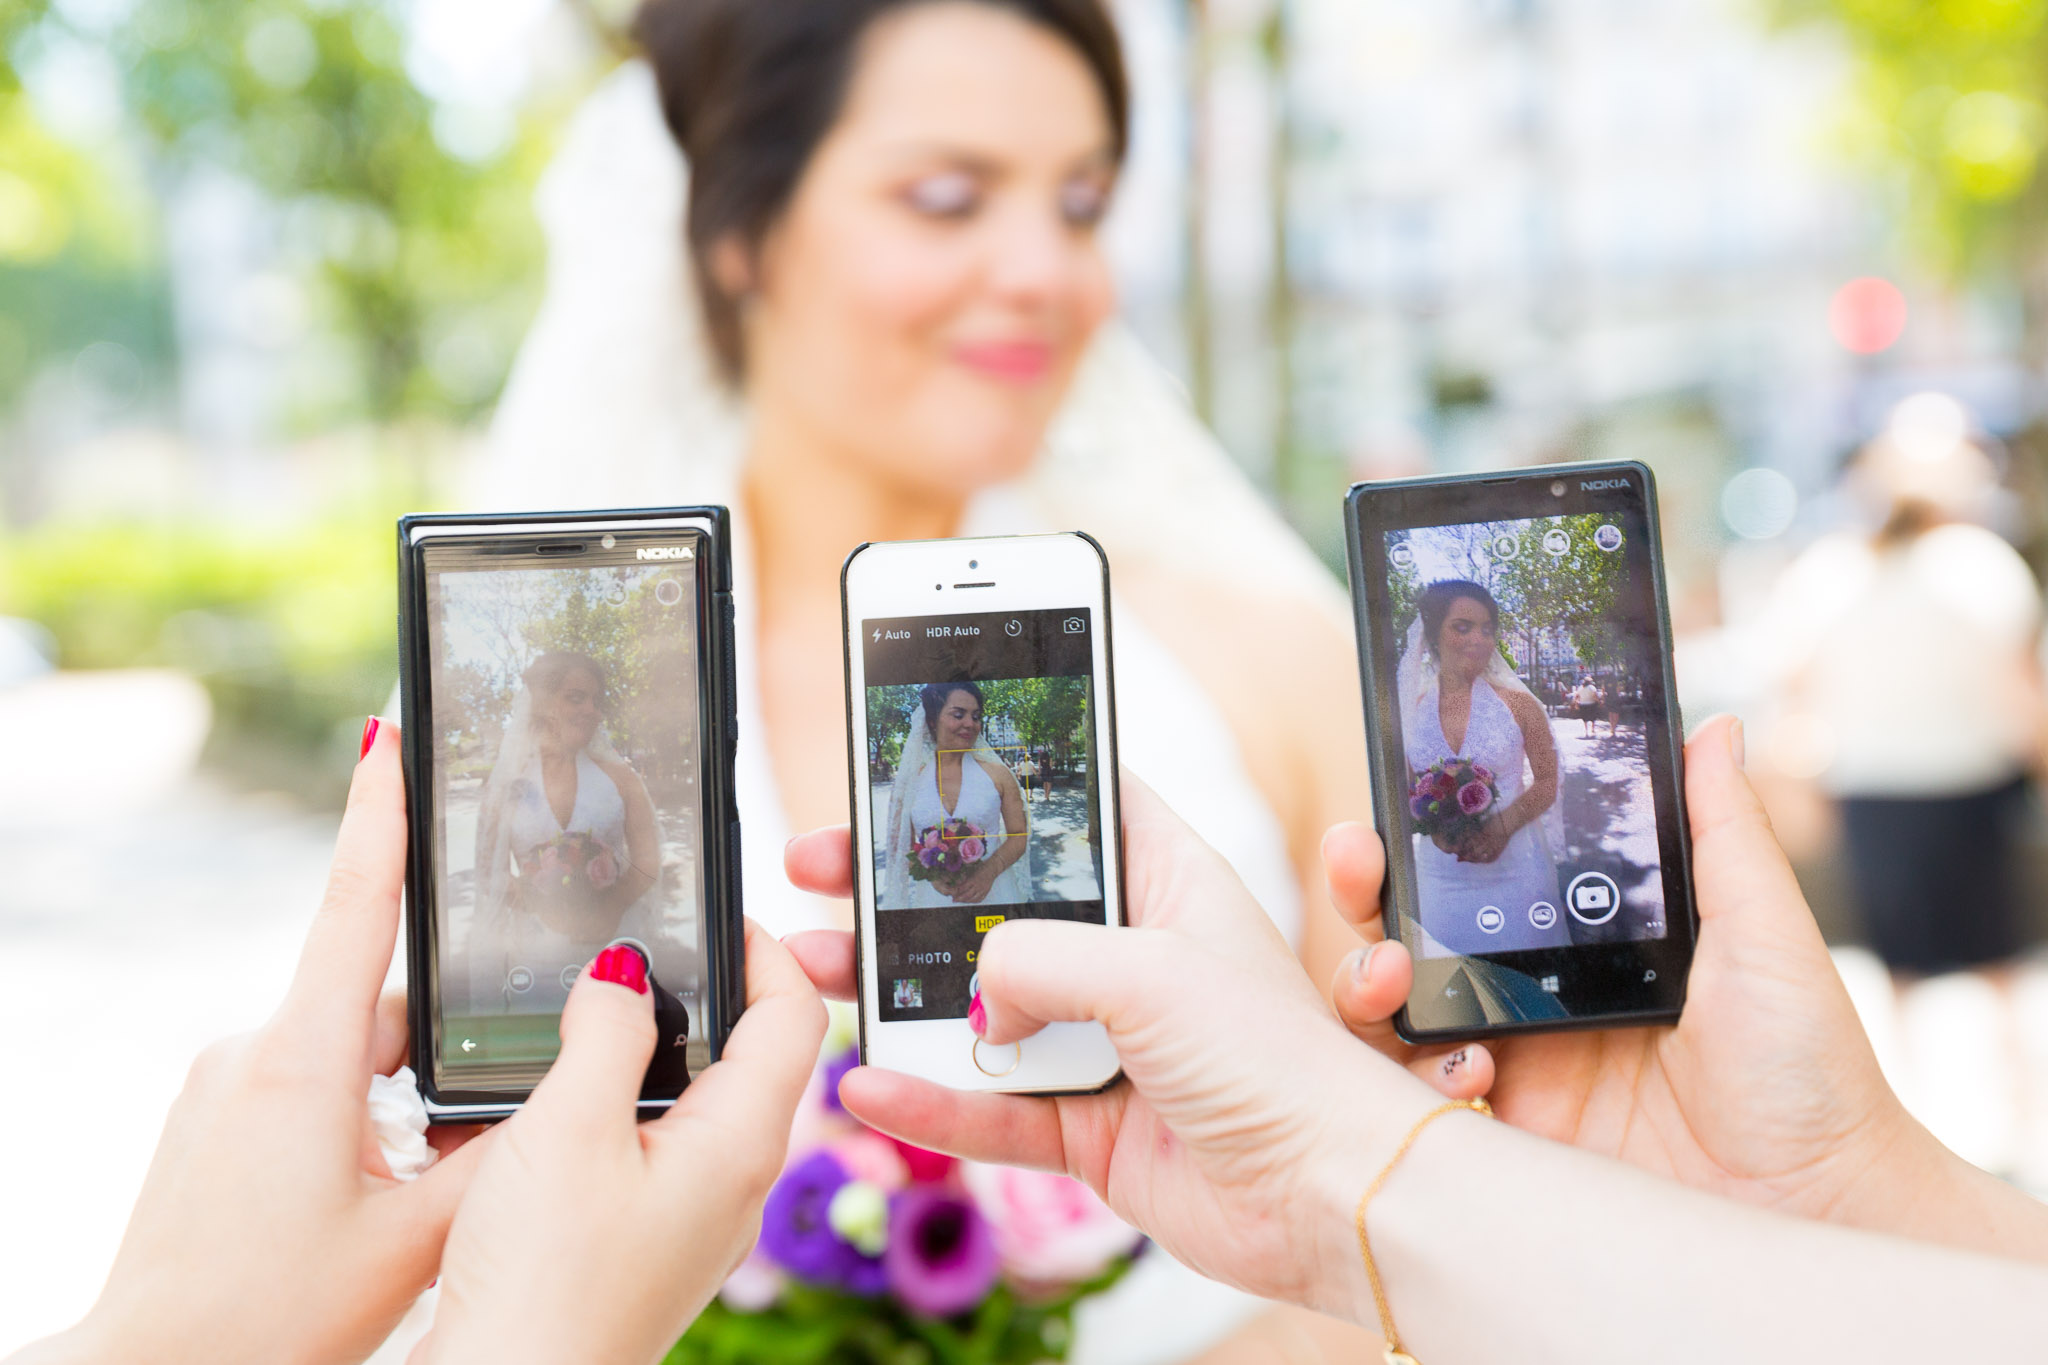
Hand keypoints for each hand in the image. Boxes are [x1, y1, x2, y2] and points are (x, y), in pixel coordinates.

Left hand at [14, 722, 489, 1364]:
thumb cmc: (268, 1321)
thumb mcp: (415, 1240)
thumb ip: (499, 1153)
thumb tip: (560, 1097)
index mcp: (303, 1063)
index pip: (353, 904)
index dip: (380, 809)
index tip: (390, 727)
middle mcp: (253, 1052)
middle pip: (379, 1002)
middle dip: (438, 1048)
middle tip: (460, 1130)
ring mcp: (224, 1082)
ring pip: (349, 1051)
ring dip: (394, 1098)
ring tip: (398, 1196)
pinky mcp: (211, 1116)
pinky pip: (306, 1083)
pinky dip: (352, 1119)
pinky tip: (357, 1198)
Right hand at [417, 924, 825, 1364]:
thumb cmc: (544, 1286)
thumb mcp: (569, 1131)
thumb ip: (604, 1034)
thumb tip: (623, 970)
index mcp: (741, 1145)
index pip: (794, 1016)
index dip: (766, 947)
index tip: (715, 904)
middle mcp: (734, 1181)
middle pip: (752, 1053)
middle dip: (710, 986)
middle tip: (651, 937)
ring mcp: (693, 1216)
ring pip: (699, 1099)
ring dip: (661, 1042)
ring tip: (598, 997)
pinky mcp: (648, 1241)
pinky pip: (657, 1145)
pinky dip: (624, 1099)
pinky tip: (565, 1090)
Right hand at [780, 777, 1442, 1321]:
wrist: (1330, 1197)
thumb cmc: (1276, 1060)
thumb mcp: (1149, 968)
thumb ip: (1036, 958)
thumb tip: (978, 998)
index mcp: (1165, 884)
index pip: (1074, 808)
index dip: (997, 785)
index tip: (914, 770)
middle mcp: (1129, 958)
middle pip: (996, 907)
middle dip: (904, 890)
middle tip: (824, 867)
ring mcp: (1104, 1044)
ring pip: (973, 1009)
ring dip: (892, 993)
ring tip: (810, 970)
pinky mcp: (1087, 1128)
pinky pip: (988, 1109)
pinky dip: (926, 1100)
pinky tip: (865, 1085)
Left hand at [948, 864, 994, 903]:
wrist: (992, 869)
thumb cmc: (980, 868)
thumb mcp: (970, 871)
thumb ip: (964, 879)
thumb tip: (956, 884)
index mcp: (973, 879)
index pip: (963, 888)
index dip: (957, 891)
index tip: (951, 893)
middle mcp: (978, 886)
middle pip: (967, 895)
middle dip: (959, 899)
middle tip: (954, 900)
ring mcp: (983, 890)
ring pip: (973, 899)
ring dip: (966, 901)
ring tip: (961, 900)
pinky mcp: (986, 892)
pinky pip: (979, 899)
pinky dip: (974, 901)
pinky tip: (969, 901)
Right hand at [1327, 715, 2036, 1253]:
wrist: (1817, 1204)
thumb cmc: (1809, 1070)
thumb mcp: (1765, 935)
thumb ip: (1723, 832)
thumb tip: (1714, 726)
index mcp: (1583, 937)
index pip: (1479, 871)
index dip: (1425, 833)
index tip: (1396, 792)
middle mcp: (1530, 995)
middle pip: (1409, 931)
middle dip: (1362, 890)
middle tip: (1356, 859)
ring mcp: (1511, 1067)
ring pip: (1391, 1013)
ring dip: (1365, 981)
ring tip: (1390, 973)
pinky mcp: (1502, 1140)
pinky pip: (1417, 1100)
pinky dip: (1415, 1073)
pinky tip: (1467, 1067)